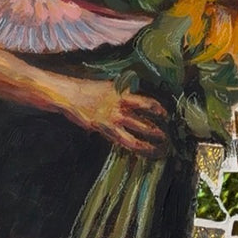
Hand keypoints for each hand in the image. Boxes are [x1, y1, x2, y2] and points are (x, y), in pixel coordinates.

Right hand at [55, 76, 169, 156]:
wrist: (69, 94)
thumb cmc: (86, 90)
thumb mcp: (107, 86)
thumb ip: (121, 93)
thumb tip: (132, 97)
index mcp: (122, 92)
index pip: (146, 102)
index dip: (158, 110)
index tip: (166, 115)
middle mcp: (120, 104)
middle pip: (145, 116)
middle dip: (157, 126)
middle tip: (168, 133)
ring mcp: (113, 116)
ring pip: (138, 129)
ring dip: (151, 137)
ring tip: (161, 145)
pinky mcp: (104, 127)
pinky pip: (124, 139)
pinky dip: (135, 145)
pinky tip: (141, 150)